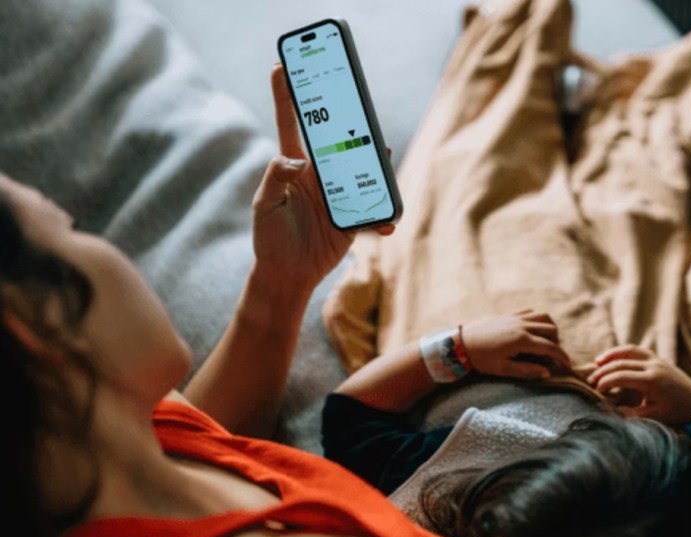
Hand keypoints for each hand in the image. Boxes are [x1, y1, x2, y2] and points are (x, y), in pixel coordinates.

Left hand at [250, 66, 394, 305]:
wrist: (288, 275)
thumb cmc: (270, 238)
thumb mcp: (264, 206)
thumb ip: (276, 177)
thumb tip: (297, 161)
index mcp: (294, 167)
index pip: (290, 125)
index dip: (286, 96)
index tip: (282, 66)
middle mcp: (320, 175)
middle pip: (338, 140)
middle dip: (349, 120)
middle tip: (357, 101)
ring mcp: (339, 194)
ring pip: (362, 170)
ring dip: (374, 164)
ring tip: (382, 154)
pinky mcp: (353, 218)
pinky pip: (373, 209)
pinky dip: (382, 214)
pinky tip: (384, 221)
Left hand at [460, 310, 570, 378]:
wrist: (461, 343)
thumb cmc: (481, 359)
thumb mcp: (503, 369)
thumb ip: (527, 371)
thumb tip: (547, 373)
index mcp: (522, 340)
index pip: (550, 347)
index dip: (562, 357)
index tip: (568, 366)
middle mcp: (522, 325)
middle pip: (551, 330)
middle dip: (556, 343)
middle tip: (551, 356)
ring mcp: (516, 317)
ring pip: (544, 317)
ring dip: (550, 328)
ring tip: (545, 341)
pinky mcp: (509, 314)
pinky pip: (531, 312)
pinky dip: (538, 319)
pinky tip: (533, 330)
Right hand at [586, 345, 690, 425]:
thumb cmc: (677, 413)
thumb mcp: (655, 417)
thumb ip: (632, 413)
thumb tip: (610, 410)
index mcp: (653, 381)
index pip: (621, 376)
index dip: (606, 382)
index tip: (596, 391)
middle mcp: (654, 366)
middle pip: (621, 363)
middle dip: (603, 371)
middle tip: (590, 380)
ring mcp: (657, 360)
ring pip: (629, 351)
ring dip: (611, 355)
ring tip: (597, 362)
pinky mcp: (659, 359)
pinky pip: (637, 350)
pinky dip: (623, 352)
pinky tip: (613, 358)